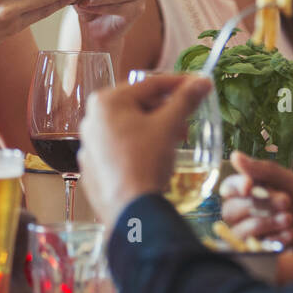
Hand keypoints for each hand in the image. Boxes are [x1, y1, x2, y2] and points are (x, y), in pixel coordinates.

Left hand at [78, 74, 213, 224]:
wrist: (130, 210)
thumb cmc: (146, 161)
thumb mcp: (168, 126)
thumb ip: (185, 100)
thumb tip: (202, 82)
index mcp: (106, 102)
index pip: (148, 84)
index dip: (177, 83)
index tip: (198, 84)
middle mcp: (91, 119)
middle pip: (137, 106)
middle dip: (165, 112)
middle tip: (186, 122)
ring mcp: (89, 145)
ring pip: (128, 127)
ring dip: (154, 129)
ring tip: (174, 141)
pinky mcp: (93, 167)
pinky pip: (119, 148)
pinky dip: (138, 147)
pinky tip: (154, 159)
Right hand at [220, 151, 292, 254]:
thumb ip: (268, 172)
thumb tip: (234, 156)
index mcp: (264, 196)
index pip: (232, 189)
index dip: (236, 186)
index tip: (249, 187)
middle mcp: (258, 217)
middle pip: (231, 210)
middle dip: (257, 204)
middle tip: (287, 203)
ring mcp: (262, 240)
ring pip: (238, 230)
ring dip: (262, 222)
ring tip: (291, 221)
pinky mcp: (268, 261)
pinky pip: (252, 250)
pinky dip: (270, 240)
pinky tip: (292, 238)